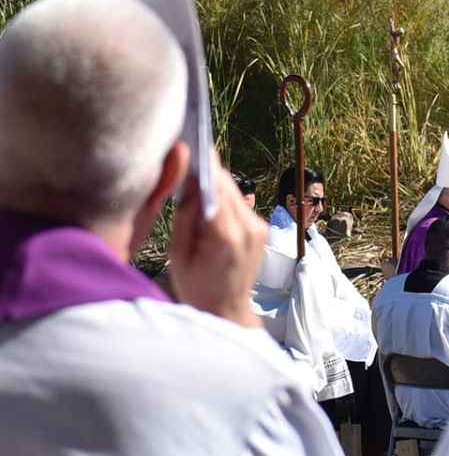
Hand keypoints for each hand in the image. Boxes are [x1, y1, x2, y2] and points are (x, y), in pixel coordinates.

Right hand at [168, 167, 265, 329]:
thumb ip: (185, 216)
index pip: (217, 189)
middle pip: (227, 186)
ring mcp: (259, 228)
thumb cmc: (196, 287)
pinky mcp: (261, 229)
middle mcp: (249, 228)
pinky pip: (239, 204)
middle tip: (187, 157)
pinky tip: (207, 200)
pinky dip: (223, 198)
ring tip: (193, 177)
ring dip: (215, 184)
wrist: (226, 310)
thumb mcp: (178, 254)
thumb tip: (190, 182)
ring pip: (234, 193)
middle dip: (208, 172)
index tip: (195, 145)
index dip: (206, 166)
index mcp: (226, 236)